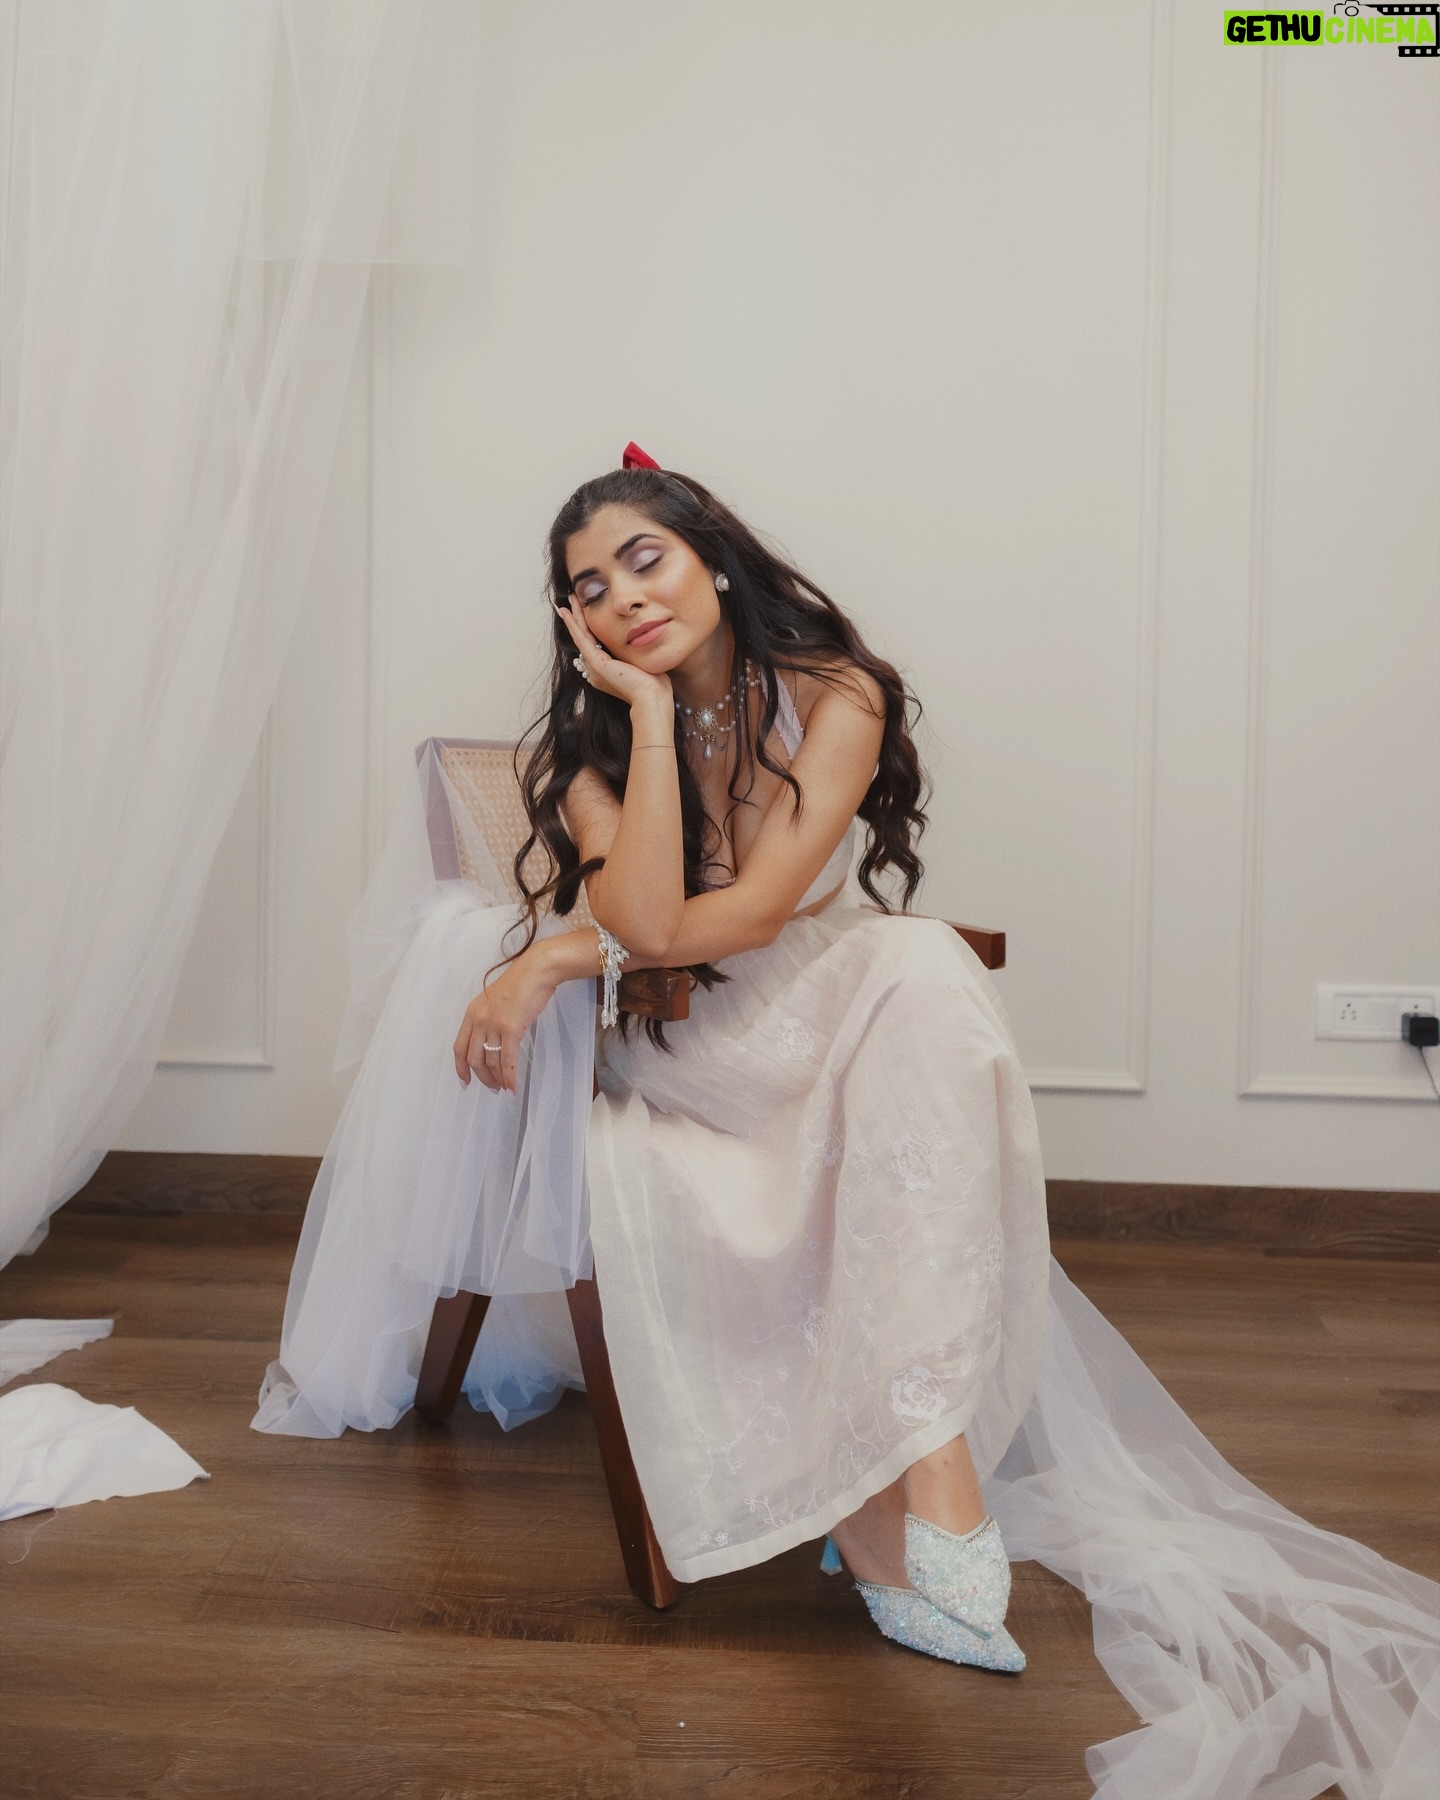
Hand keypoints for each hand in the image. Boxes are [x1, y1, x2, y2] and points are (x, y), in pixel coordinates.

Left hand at [453, 944, 558, 1094]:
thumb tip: (492, 1045)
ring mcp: (494, 1024)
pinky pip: (508, 1061)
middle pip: (473, 1058)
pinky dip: (510, 1077)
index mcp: (472, 1012)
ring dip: (498, 1079)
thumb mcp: (496, 1001)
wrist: (537, 971)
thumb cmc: (522, 984)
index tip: (465, 1081)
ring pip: (491, 1062)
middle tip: (492, 1087)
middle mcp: (479, 1019)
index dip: (461, 1067)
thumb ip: (489, 1021)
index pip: (459, 1047)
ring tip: (505, 1087)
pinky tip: (514, 1087)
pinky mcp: (511, 1028)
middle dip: (482, 1077)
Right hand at [555, 599, 672, 712]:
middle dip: (578, 619)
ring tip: (568, 600)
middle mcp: (596, 671)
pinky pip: (581, 638)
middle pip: (585, 639)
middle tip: (572, 602)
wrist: (651, 698)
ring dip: (574, 617)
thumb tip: (642, 638)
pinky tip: (567, 611)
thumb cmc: (654, 685)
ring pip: (581, 636)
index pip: (594, 645)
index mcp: (606, 673)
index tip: (586, 613)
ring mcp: (594, 667)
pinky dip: (573, 624)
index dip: (589, 628)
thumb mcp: (643, 663)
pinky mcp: (596, 663)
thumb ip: (636, 652)